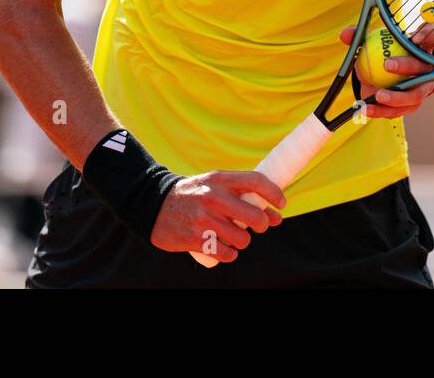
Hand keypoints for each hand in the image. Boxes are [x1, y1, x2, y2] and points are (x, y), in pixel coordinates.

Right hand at [150, 170, 285, 262]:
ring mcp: (203, 219)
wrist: (153, 204)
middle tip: (255, 226)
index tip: (281, 204)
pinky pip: (226, 253)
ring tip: (233, 237)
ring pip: (242, 239)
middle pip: (255, 217)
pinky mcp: (194, 239)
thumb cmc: (193, 195)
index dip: (274, 193)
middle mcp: (213, 197)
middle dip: (261, 225)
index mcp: (220, 179)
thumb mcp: (215, 186)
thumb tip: (275, 217)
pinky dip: (228, 254)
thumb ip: (243, 197)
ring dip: (242, 242)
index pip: (256, 182)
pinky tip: (222, 248)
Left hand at [338, 24, 433, 119]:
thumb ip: (361, 37)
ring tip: (378, 96)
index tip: (416, 37)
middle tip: (387, 64)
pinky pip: (399, 110)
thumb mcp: (374, 43)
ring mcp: (423, 88)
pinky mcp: (413, 104)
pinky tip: (366, 109)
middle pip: (423, 67)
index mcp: (423, 45)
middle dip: (408, 66)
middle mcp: (428, 67)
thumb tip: (346, 34)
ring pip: (415, 95)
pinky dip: (382, 110)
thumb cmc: (384, 54)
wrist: (388, 77)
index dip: (433, 35)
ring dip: (397, 97)